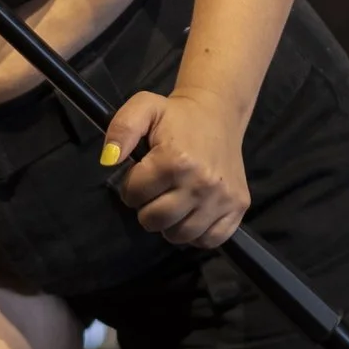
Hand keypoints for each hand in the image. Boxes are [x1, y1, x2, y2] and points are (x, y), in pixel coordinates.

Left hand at [100, 88, 250, 248]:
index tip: (141, 174)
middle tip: (156, 190)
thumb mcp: (144, 108)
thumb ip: (121, 129)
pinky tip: (193, 212)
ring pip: (180, 235)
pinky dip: (197, 233)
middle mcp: (202, 182)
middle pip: (155, 220)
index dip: (131, 186)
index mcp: (176, 160)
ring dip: (170, 223)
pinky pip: (210, 240)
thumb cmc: (176, 116)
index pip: (134, 195)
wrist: (218, 113)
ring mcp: (223, 197)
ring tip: (173, 200)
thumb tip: (109, 160)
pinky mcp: (239, 206)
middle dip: (147, 208)